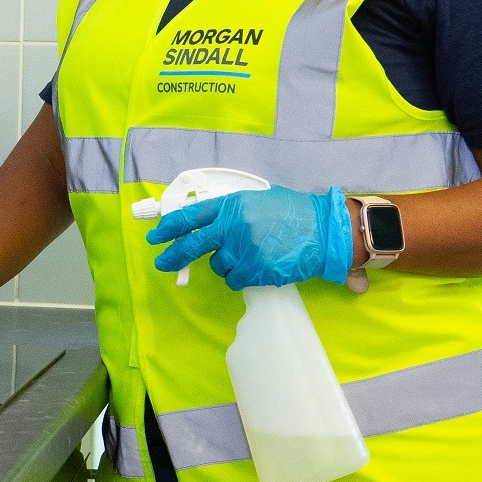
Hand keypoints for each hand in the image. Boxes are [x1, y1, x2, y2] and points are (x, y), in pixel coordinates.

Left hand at [145, 185, 352, 289]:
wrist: (324, 230)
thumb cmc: (293, 212)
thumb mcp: (256, 200)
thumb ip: (230, 211)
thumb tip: (204, 225)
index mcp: (231, 205)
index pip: (191, 216)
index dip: (170, 227)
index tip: (157, 235)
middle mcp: (233, 227)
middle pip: (192, 245)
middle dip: (173, 256)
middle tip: (163, 262)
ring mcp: (243, 250)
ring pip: (218, 266)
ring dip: (227, 264)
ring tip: (249, 255)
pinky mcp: (256, 271)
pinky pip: (235, 280)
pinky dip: (242, 277)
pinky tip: (257, 267)